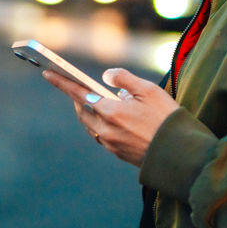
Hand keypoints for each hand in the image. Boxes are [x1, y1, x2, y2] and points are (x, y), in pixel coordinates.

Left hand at [42, 67, 179, 166]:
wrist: (179, 154)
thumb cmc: (166, 118)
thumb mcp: (148, 89)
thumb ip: (123, 78)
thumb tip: (106, 76)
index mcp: (111, 112)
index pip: (78, 93)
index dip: (62, 82)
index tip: (47, 73)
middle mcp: (106, 130)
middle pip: (82, 111)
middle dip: (77, 98)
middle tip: (77, 86)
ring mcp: (111, 144)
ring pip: (91, 125)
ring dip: (89, 112)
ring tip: (99, 100)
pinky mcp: (118, 153)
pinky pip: (102, 135)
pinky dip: (102, 124)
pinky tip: (115, 118)